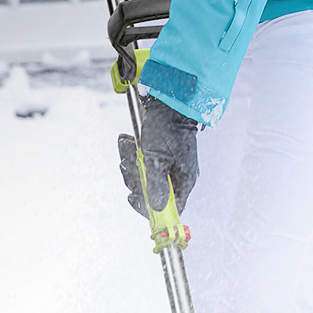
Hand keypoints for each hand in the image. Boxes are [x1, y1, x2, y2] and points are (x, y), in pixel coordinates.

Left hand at [118, 96, 198, 217]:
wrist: (166, 103)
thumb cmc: (166, 129)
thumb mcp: (157, 159)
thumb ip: (156, 185)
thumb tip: (157, 209)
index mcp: (184, 181)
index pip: (170, 209)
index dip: (150, 208)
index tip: (133, 198)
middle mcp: (176, 176)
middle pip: (151, 193)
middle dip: (135, 177)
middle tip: (130, 164)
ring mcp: (165, 166)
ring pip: (141, 177)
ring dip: (130, 162)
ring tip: (129, 146)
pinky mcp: (156, 156)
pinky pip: (139, 163)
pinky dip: (131, 153)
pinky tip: (128, 141)